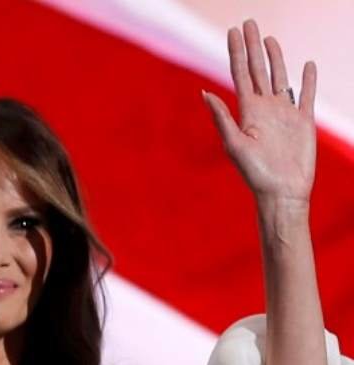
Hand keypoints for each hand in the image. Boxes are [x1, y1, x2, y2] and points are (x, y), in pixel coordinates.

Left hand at [203, 20, 316, 206]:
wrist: (281, 192)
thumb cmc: (255, 173)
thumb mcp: (234, 144)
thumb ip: (221, 117)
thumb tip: (204, 92)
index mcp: (247, 111)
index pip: (240, 73)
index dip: (237, 52)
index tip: (233, 31)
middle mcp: (264, 108)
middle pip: (258, 69)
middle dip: (253, 46)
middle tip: (249, 23)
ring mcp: (284, 113)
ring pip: (280, 77)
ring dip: (276, 57)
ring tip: (269, 39)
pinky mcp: (304, 122)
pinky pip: (307, 95)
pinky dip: (308, 80)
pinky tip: (307, 66)